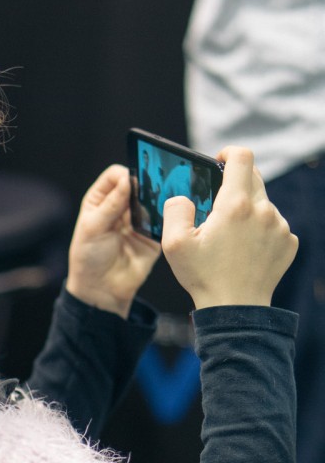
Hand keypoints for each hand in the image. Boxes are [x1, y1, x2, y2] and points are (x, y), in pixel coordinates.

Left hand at [66, 165, 160, 317]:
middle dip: (145, 185)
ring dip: (158, 200)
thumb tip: (127, 179)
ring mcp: (139, 220)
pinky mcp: (153, 236)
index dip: (124, 175)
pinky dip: (167, 218)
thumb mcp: (93, 228)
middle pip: (138, 185)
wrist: (102, 290)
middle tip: (151, 190)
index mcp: (101, 200)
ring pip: (153, 200)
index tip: (131, 182)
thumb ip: (110, 204)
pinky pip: (164, 222)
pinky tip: (169, 217)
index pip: (115, 176)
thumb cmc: (89, 258)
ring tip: (160, 203)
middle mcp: (121, 207)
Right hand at [161, 146, 298, 309]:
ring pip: (264, 203)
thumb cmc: (203, 277)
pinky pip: (275, 225)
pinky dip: (261, 230)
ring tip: (231, 238)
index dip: (229, 152)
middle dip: (234, 185)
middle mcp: (263, 211)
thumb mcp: (174, 244)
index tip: (220, 161)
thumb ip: (175, 210)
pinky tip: (246, 250)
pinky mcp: (289, 242)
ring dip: (248, 211)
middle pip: (254, 177)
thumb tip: (184, 197)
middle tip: (219, 207)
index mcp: (235, 206)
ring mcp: (280, 227)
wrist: (235, 310)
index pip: (242, 157)